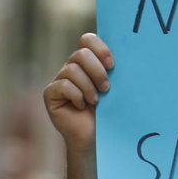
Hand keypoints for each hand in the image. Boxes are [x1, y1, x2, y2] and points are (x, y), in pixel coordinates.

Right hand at [45, 33, 114, 153]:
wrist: (96, 138)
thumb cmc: (107, 113)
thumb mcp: (113, 89)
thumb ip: (112, 71)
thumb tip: (126, 55)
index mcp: (87, 62)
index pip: (87, 40)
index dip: (99, 48)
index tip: (112, 65)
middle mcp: (71, 68)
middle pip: (81, 53)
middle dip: (97, 71)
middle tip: (106, 88)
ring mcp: (59, 80)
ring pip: (72, 69)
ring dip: (88, 86)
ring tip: (96, 101)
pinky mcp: (50, 94)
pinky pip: (63, 85)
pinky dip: (76, 95)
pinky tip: (81, 106)